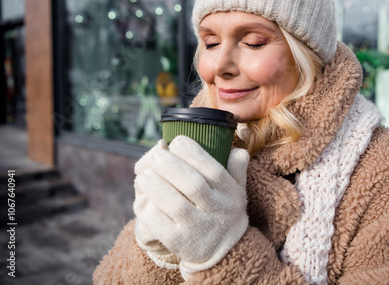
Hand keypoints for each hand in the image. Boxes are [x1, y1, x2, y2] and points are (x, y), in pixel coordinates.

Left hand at [133, 136, 248, 275]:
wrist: (225, 254)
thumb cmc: (224, 212)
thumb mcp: (237, 192)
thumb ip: (237, 170)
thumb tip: (238, 151)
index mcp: (230, 194)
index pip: (214, 171)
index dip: (193, 153)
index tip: (176, 141)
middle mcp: (217, 211)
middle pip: (193, 185)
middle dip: (171, 166)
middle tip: (156, 156)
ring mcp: (198, 229)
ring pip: (175, 205)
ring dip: (156, 186)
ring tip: (144, 176)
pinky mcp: (180, 244)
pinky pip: (160, 226)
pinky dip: (149, 209)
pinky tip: (143, 199)